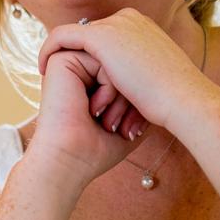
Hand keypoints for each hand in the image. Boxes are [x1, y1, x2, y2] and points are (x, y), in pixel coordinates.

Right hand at [29, 51, 140, 184]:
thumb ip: (138, 97)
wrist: (70, 159)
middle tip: (116, 128)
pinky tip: (94, 109)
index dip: (134, 103)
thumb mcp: (127, 120)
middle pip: (123, 68)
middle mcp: (76, 71)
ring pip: (116, 63)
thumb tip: (158, 84)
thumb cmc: (96, 149)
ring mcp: (68, 64)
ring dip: (119, 96)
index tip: (124, 132)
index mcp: (86, 83)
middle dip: (128, 100)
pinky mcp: (62, 60)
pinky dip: (109, 89)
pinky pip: (103, 62)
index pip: (127, 77)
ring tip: (106, 121)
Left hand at [38, 8, 208, 128]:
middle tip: (62, 80)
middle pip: (89, 36)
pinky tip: (43, 70)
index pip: (105, 35)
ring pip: (75, 38)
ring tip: (53, 79)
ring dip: (66, 61)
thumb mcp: (154, 76)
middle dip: (76, 59)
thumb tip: (126, 80)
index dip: (89, 57)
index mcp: (142, 25)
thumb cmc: (173, 98)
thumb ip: (136, 69)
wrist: (183, 101)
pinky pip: (61, 37)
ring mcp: (114, 25)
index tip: (81, 77)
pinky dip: (48, 51)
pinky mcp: (99, 36)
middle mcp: (128, 18)